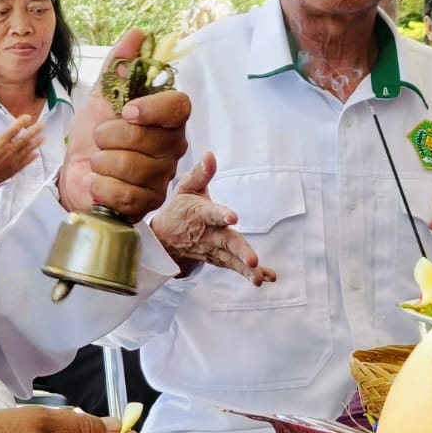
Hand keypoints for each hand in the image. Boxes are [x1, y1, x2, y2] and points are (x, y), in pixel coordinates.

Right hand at [0, 110, 44, 202]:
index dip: (23, 122)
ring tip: (44, 138)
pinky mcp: (13, 170)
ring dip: (37, 143)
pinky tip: (36, 154)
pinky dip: (31, 158)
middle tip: (42, 126)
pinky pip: (25, 162)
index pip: (15, 129)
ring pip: (28, 150)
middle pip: (25, 138)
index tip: (28, 117)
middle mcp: (9, 151)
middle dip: (35, 131)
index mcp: (0, 142)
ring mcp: (13, 161)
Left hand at [59, 29, 189, 219]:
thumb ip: (120, 64)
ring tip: (99, 161)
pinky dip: (100, 186)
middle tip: (100, 139)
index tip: (127, 110)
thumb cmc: (93, 134)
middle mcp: (172, 148)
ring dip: (100, 162)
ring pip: (129, 166)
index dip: (153, 108)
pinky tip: (99, 182)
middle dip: (107, 137)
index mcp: (166, 119)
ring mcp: (162, 178)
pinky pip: (122, 194)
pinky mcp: (148, 204)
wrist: (74, 172)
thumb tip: (138, 33)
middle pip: (145, 138)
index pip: (180, 107)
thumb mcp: (102, 95)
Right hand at [151, 152, 275, 283]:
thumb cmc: (180, 209)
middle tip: (252, 260)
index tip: (232, 217)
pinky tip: (267, 277)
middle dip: (240, 251)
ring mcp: (213, 249)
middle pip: (226, 242)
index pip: (211, 214)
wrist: (165, 239)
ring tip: (259, 278)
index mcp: (200, 214)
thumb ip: (201, 173)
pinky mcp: (219, 259)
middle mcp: (208, 234)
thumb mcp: (186, 187)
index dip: (221, 215)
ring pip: (230, 260)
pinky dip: (249, 273)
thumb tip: (210, 154)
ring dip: (245, 269)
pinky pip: (234, 267)